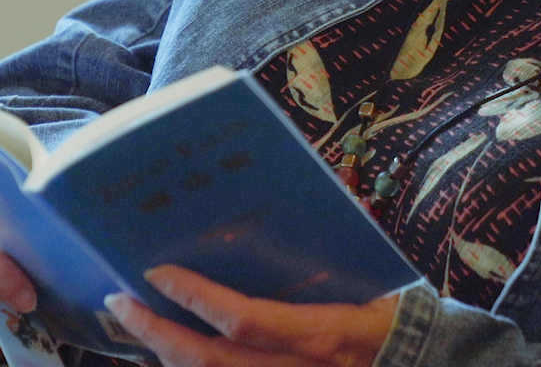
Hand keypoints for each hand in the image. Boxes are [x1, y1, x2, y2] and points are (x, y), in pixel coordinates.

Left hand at [106, 265, 400, 366]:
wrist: (421, 362)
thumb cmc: (391, 311)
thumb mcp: (366, 273)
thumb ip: (327, 241)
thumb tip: (292, 191)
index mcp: (324, 334)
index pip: (245, 320)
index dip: (196, 298)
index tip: (156, 270)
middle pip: (210, 363)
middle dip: (157, 334)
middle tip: (119, 301)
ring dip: (163, 356)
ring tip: (133, 322)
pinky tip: (167, 350)